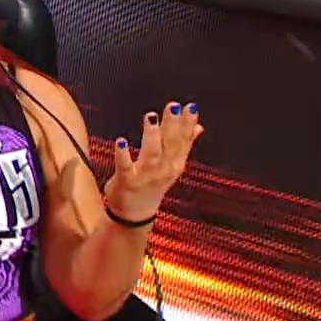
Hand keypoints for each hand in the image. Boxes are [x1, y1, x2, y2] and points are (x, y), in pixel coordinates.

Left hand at [106, 101, 203, 219]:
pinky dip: (123, 154)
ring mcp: (145, 176)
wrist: (136, 214)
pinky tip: (121, 140)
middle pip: (170, 145)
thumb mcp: (172, 165)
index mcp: (175, 164)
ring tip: (151, 119)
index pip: (183, 142)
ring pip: (151, 154)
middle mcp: (164, 170)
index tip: (191, 107)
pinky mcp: (126, 181)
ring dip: (152, 136)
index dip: (187, 124)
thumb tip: (199, 127)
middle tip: (174, 106)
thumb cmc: (152, 185)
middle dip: (172, 125)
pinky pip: (124, 167)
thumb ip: (184, 145)